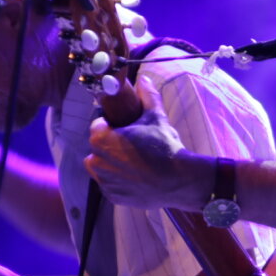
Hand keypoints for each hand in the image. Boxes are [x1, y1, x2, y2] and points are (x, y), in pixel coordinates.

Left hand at [84, 105, 209, 210]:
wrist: (179, 180)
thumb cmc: (165, 147)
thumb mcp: (156, 117)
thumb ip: (147, 96)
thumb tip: (143, 79)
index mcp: (101, 140)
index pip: (97, 126)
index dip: (111, 125)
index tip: (125, 129)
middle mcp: (96, 162)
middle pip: (98, 148)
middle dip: (111, 145)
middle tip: (132, 146)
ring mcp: (104, 182)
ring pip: (103, 167)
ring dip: (113, 163)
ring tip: (135, 162)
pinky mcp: (113, 197)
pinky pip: (110, 185)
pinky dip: (119, 181)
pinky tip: (136, 177)